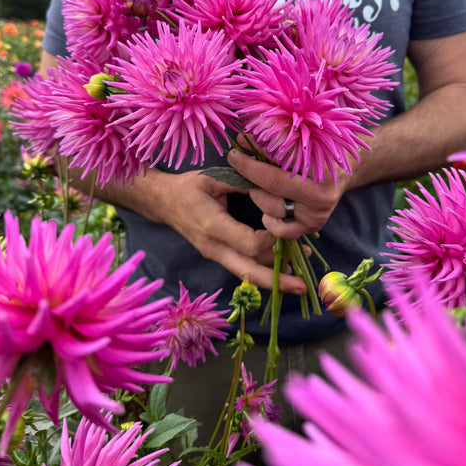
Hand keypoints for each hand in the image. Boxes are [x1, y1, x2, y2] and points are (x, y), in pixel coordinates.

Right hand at [155, 169, 307, 294]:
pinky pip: (242, 268)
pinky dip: (263, 271)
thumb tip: (270, 187)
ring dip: (274, 279)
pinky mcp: (219, 256)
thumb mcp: (212, 179)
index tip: (288, 230)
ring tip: (299, 282)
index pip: (248, 244)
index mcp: (212, 226)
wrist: (163, 202)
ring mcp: (216, 254)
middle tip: (302, 287)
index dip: (271, 241)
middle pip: (249, 271)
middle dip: (277, 281)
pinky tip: (281, 270)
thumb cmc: (188, 187)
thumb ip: (241, 183)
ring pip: (247, 274)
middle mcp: (214, 247)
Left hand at [227, 149, 347, 239]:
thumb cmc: (318, 150)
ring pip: (272, 209)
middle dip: (251, 178)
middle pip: (271, 190)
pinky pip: (281, 230)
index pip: (275, 169)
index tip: (233, 155)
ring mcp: (317, 215)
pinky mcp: (312, 227)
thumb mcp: (299, 141)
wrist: (342, 170)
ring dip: (259, 196)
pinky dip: (270, 219)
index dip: (250, 163)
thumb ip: (271, 142)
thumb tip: (242, 140)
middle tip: (244, 168)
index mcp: (320, 170)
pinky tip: (271, 206)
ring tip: (260, 185)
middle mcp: (321, 196)